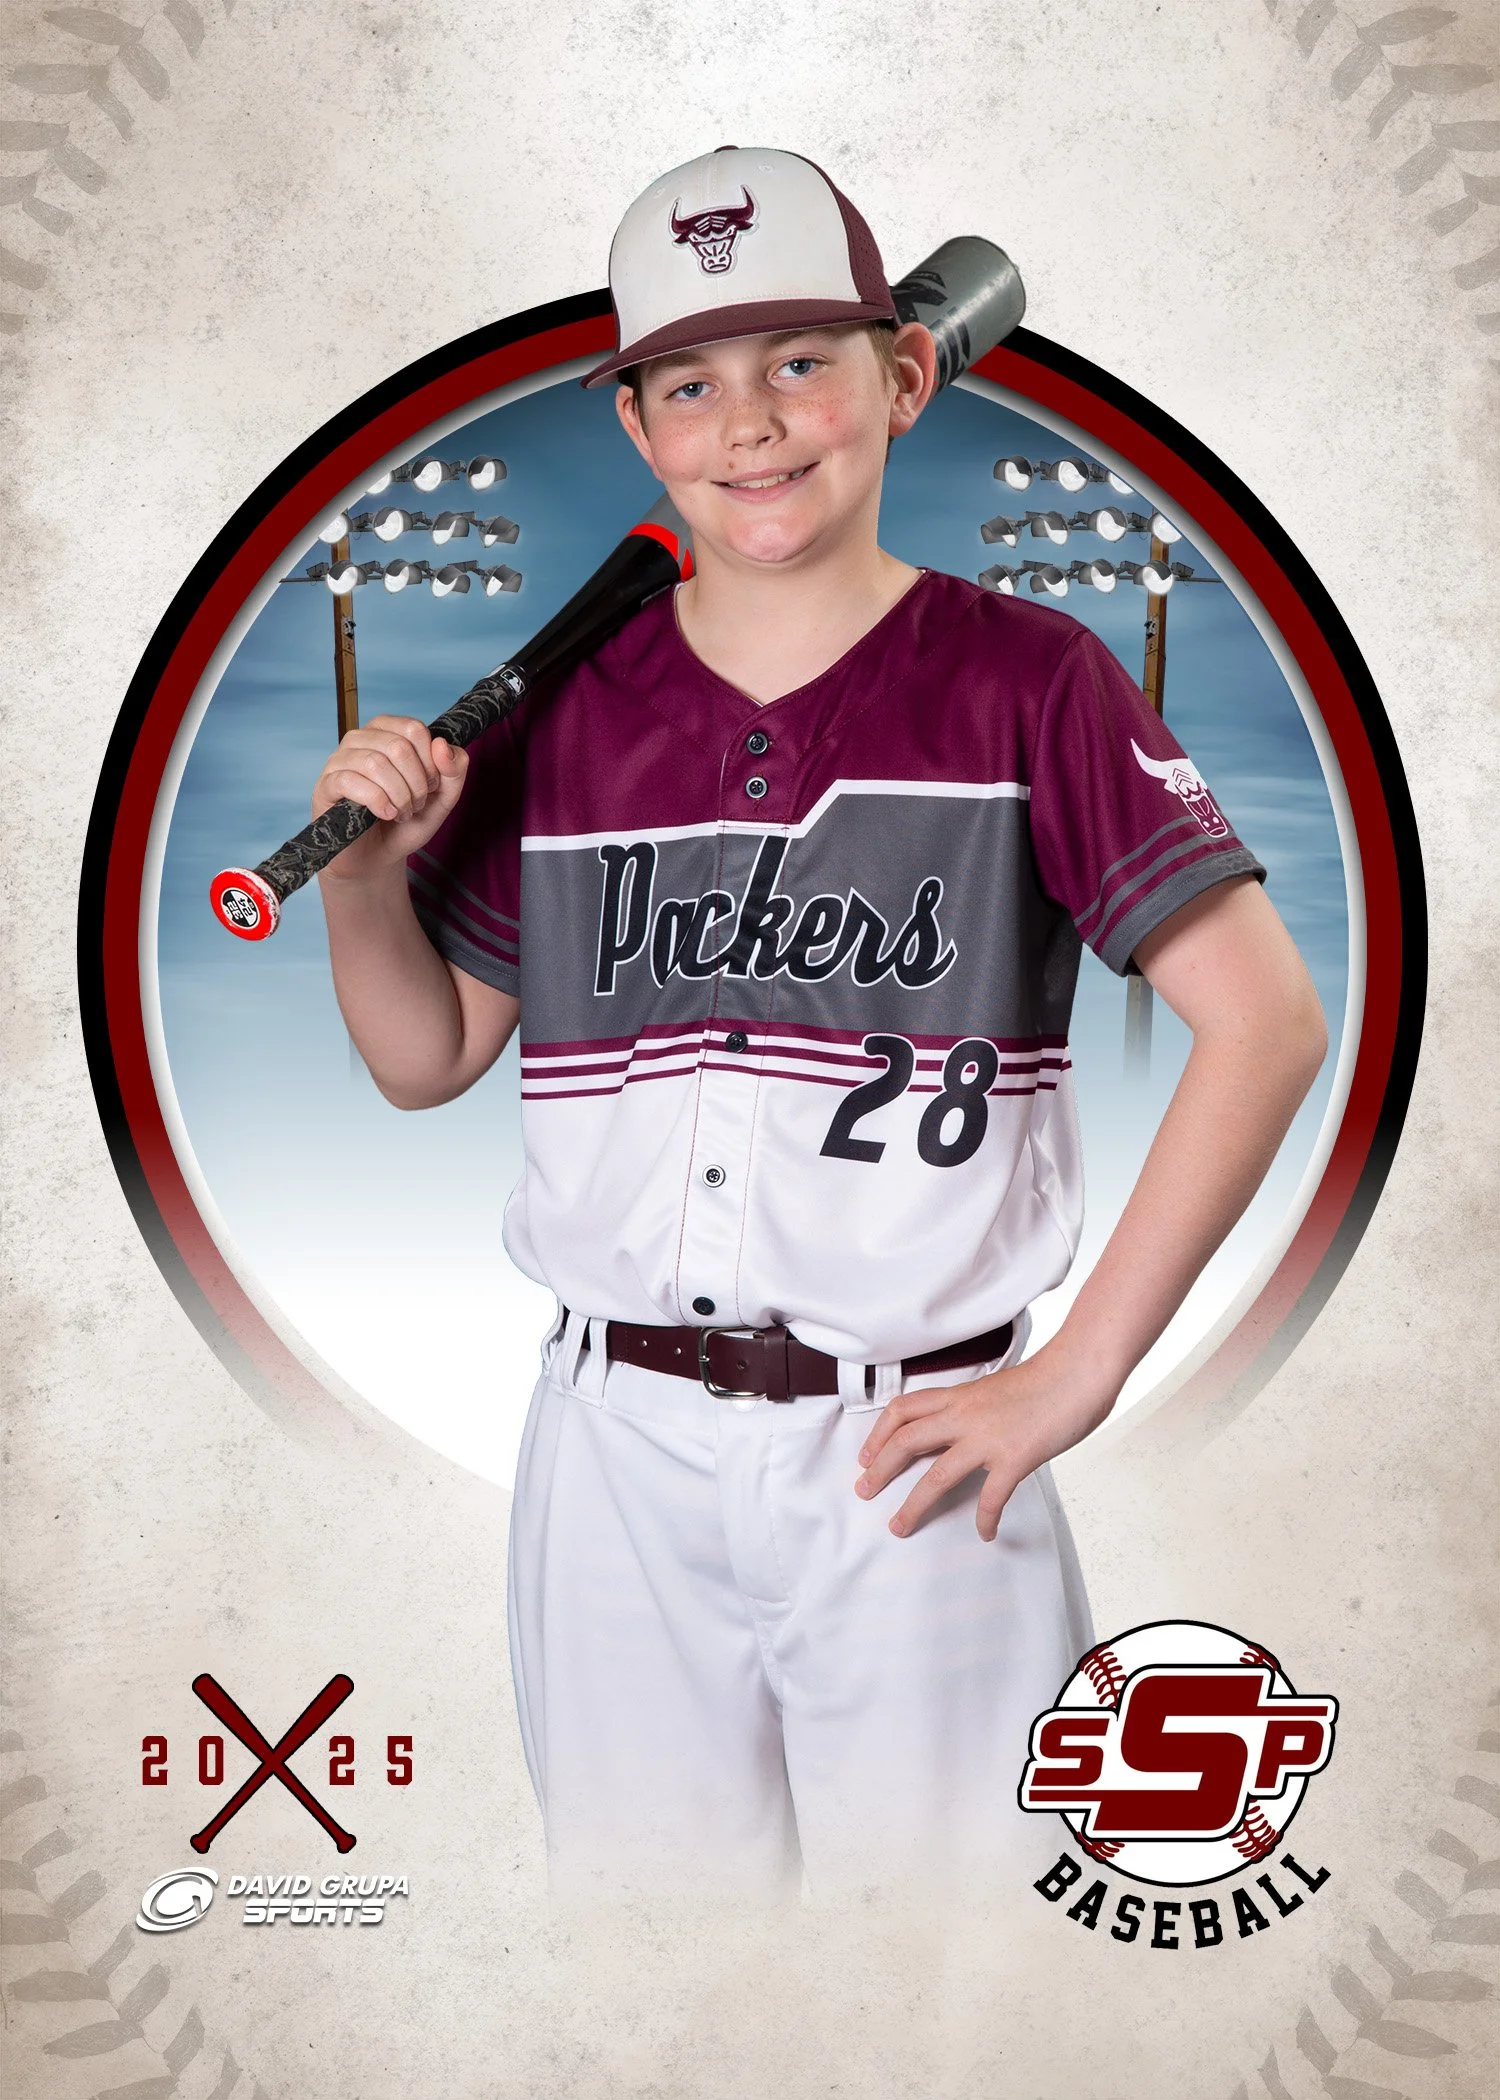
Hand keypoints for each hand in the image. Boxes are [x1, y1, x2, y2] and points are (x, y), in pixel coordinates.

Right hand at [312, 714, 468, 875]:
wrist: (377, 857)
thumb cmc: (406, 822)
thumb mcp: (442, 798)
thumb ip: (454, 770)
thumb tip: (442, 744)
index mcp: (387, 732)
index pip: (414, 729)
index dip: (431, 763)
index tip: (431, 787)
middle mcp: (360, 739)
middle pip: (398, 746)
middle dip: (416, 783)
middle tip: (416, 805)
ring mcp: (339, 760)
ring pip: (375, 763)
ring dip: (398, 795)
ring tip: (401, 813)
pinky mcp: (326, 785)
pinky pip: (351, 782)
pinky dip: (377, 802)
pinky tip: (385, 814)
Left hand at [853, 1336, 1118, 1540]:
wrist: (1079, 1370)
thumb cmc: (1047, 1378)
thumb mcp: (996, 1387)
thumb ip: (975, 1408)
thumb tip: (965, 1427)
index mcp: (959, 1396)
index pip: (903, 1410)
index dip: (878, 1434)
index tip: (867, 1454)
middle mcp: (965, 1416)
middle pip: (906, 1442)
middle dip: (879, 1470)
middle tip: (864, 1490)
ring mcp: (988, 1438)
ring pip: (935, 1476)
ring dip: (914, 1505)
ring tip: (900, 1526)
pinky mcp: (1015, 1458)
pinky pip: (991, 1498)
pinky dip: (985, 1520)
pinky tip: (985, 1533)